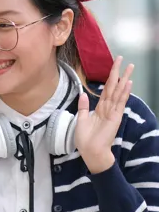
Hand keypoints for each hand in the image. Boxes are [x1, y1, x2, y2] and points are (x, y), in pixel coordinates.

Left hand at [75, 56, 133, 173]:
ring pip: (118, 92)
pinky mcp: (115, 117)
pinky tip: (128, 83)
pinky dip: (124, 93)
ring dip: (124, 79)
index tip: (113, 66)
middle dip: (118, 73)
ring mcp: (113, 112)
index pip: (106, 89)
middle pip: (114, 87)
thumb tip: (83, 94)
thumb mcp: (81, 120)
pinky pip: (119, 103)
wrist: (90, 151)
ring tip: (130, 67)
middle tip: (123, 59)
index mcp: (99, 108)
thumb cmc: (85, 139)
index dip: (109, 77)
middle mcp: (108, 108)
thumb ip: (83, 107)